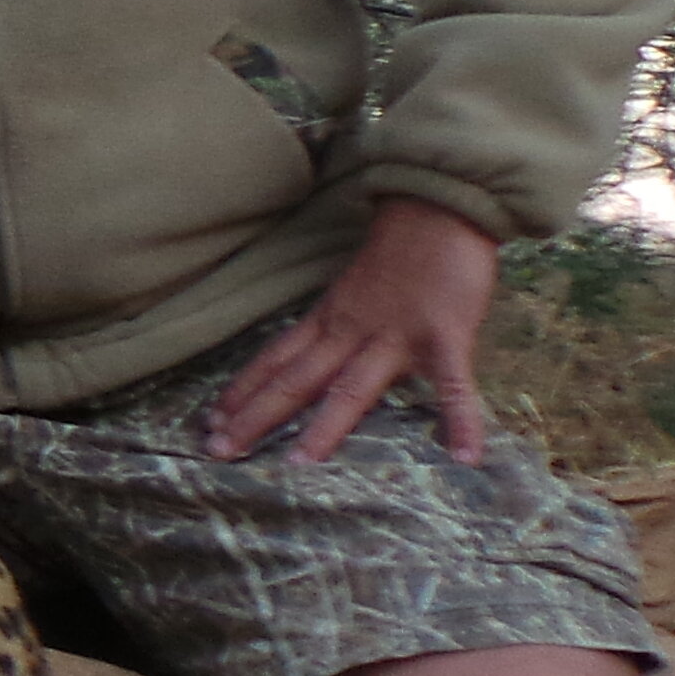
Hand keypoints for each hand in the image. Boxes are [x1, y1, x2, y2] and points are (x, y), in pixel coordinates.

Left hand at [203, 198, 503, 465]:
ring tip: (299, 468)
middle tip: (218, 452)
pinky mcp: (444, 336)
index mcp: (329, 319)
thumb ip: (336, 322)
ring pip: (352, 389)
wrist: (439, 207)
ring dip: (324, 429)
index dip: (243, 391)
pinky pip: (452, 385)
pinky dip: (459, 420)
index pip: (275, 359)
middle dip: (256, 417)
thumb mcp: (351, 288)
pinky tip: (464, 456)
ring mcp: (396, 335)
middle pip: (296, 381)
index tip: (210, 422)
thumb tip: (317, 352)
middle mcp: (351, 331)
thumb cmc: (400, 251)